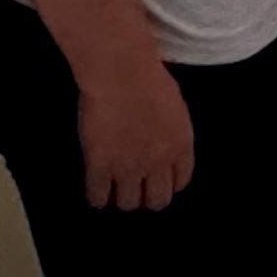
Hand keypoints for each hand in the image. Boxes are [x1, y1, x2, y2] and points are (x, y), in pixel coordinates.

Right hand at [73, 51, 196, 212]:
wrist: (121, 72)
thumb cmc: (149, 77)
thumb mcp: (175, 106)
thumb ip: (172, 130)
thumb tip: (163, 141)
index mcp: (181, 146)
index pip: (180, 182)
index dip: (168, 184)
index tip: (158, 180)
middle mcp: (158, 163)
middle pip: (157, 201)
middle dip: (147, 198)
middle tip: (137, 188)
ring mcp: (128, 167)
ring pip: (128, 203)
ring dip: (122, 197)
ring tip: (115, 188)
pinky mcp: (100, 166)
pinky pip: (97, 196)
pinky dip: (97, 197)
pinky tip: (96, 190)